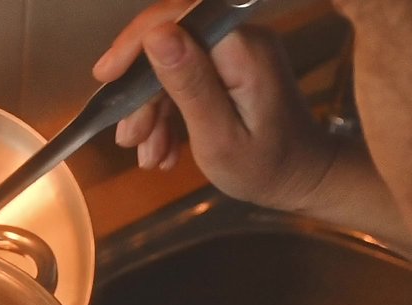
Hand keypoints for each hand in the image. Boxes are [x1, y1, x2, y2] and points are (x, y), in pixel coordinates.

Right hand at [91, 0, 337, 214]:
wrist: (304, 178)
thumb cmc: (267, 167)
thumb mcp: (219, 137)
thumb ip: (190, 85)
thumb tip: (157, 35)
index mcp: (242, 49)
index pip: (178, 19)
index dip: (136, 41)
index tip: (107, 76)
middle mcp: (240, 38)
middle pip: (170, 42)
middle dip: (141, 90)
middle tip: (129, 138)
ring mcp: (236, 51)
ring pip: (172, 63)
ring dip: (150, 109)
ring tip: (148, 155)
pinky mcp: (231, 66)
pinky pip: (186, 76)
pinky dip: (167, 112)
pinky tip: (163, 148)